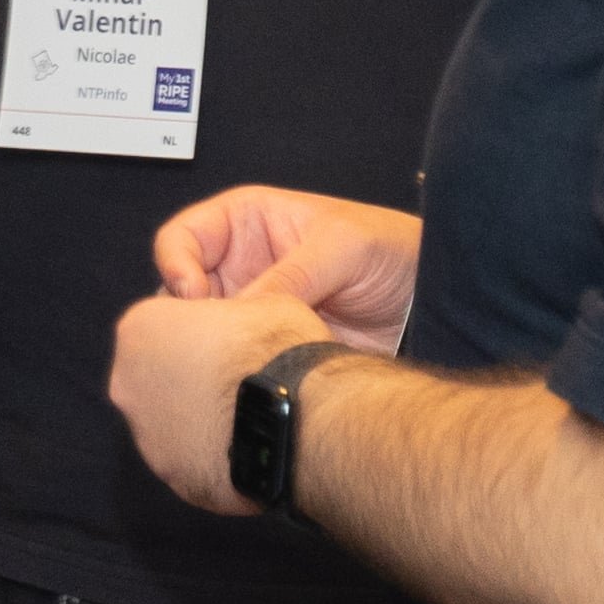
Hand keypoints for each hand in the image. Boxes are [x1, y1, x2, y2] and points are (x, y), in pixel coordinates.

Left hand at [110, 287, 330, 514]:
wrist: (302, 420)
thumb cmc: (276, 349)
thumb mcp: (258, 299)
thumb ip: (229, 311)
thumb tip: (236, 322)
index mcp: (139, 328)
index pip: (162, 321)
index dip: (199, 327)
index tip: (230, 335)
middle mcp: (127, 385)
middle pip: (158, 374)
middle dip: (191, 374)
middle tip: (238, 376)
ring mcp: (148, 439)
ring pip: (173, 423)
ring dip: (201, 419)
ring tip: (249, 414)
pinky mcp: (176, 480)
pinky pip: (194, 461)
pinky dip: (215, 455)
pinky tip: (251, 446)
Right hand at [151, 186, 418, 353]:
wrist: (427, 302)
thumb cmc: (390, 250)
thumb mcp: (342, 246)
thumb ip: (290, 275)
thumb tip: (240, 314)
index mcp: (243, 222)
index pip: (181, 239)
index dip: (176, 264)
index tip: (193, 295)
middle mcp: (238, 267)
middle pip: (179, 292)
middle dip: (185, 317)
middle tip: (206, 339)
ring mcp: (250, 311)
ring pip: (201, 333)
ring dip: (208, 348)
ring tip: (232, 361)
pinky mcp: (267, 349)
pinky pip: (233, 362)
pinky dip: (233, 373)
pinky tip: (250, 381)